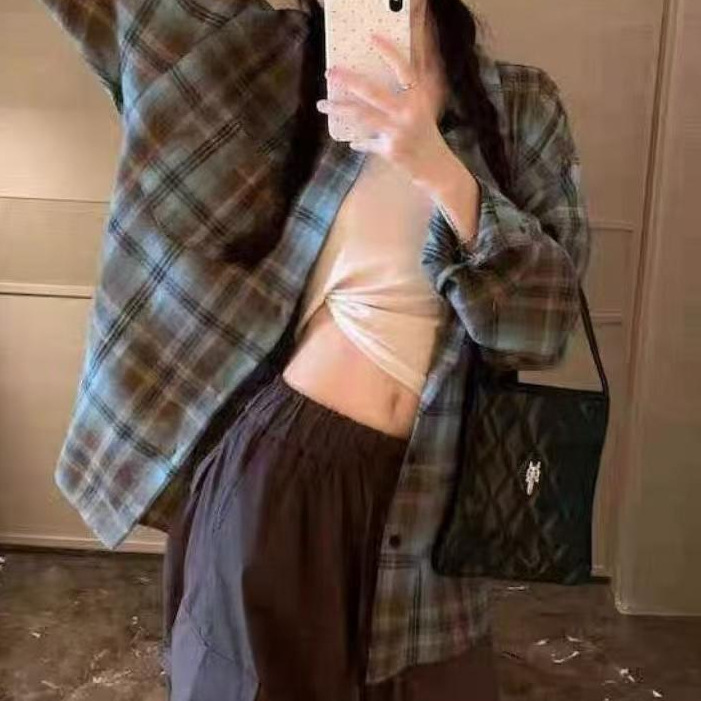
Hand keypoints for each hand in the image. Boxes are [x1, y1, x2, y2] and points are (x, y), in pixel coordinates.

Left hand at [317, 34, 452, 189]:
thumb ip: (413, 87)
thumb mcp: (426, 107)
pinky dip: (359, 143)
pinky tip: (351, 141)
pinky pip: (367, 143)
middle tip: (329, 73)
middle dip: (348, 80)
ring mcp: (398, 132)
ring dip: (339, 109)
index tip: (372, 38)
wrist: (436, 166)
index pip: (403, 69)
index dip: (389, 53)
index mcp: (419, 98)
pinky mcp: (390, 150)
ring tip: (322, 105)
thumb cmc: (427, 134)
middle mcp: (409, 112)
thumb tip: (395, 67)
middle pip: (372, 91)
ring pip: (361, 116)